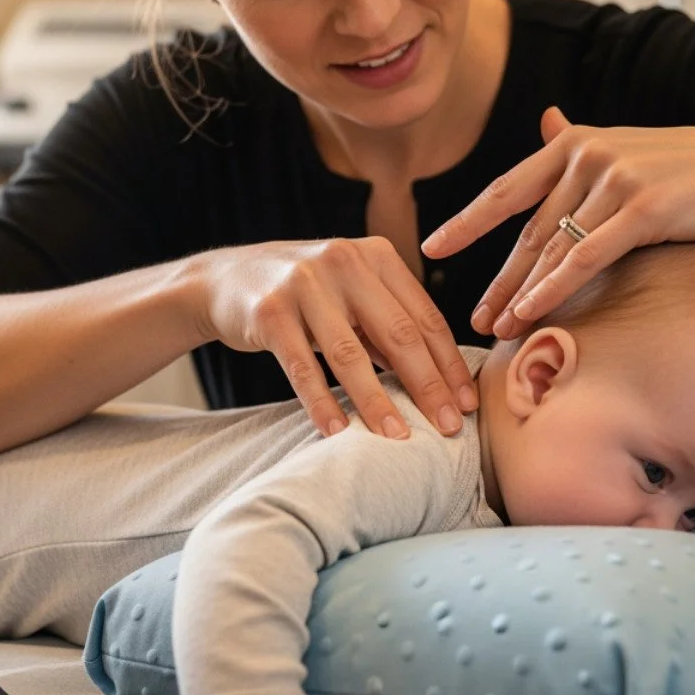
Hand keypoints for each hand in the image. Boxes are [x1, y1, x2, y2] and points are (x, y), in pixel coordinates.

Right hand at [189, 238, 478, 437]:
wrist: (226, 279)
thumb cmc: (305, 294)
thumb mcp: (352, 294)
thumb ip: (390, 324)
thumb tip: (442, 381)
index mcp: (375, 255)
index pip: (424, 317)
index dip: (449, 364)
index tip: (468, 406)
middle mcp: (344, 260)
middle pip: (398, 333)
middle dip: (428, 386)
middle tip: (449, 429)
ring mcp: (303, 283)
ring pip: (351, 354)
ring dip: (377, 402)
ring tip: (398, 438)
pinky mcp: (269, 311)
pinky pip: (301, 366)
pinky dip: (321, 403)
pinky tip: (338, 432)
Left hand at [421, 106, 694, 341]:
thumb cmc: (687, 168)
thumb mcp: (627, 149)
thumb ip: (580, 145)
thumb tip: (545, 117)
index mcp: (576, 142)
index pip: (507, 188)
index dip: (467, 220)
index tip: (431, 244)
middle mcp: (588, 154)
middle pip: (527, 229)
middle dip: (497, 278)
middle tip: (472, 318)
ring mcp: (614, 179)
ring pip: (552, 247)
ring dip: (520, 293)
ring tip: (497, 329)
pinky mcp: (642, 209)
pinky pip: (585, 256)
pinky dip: (553, 288)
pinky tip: (531, 312)